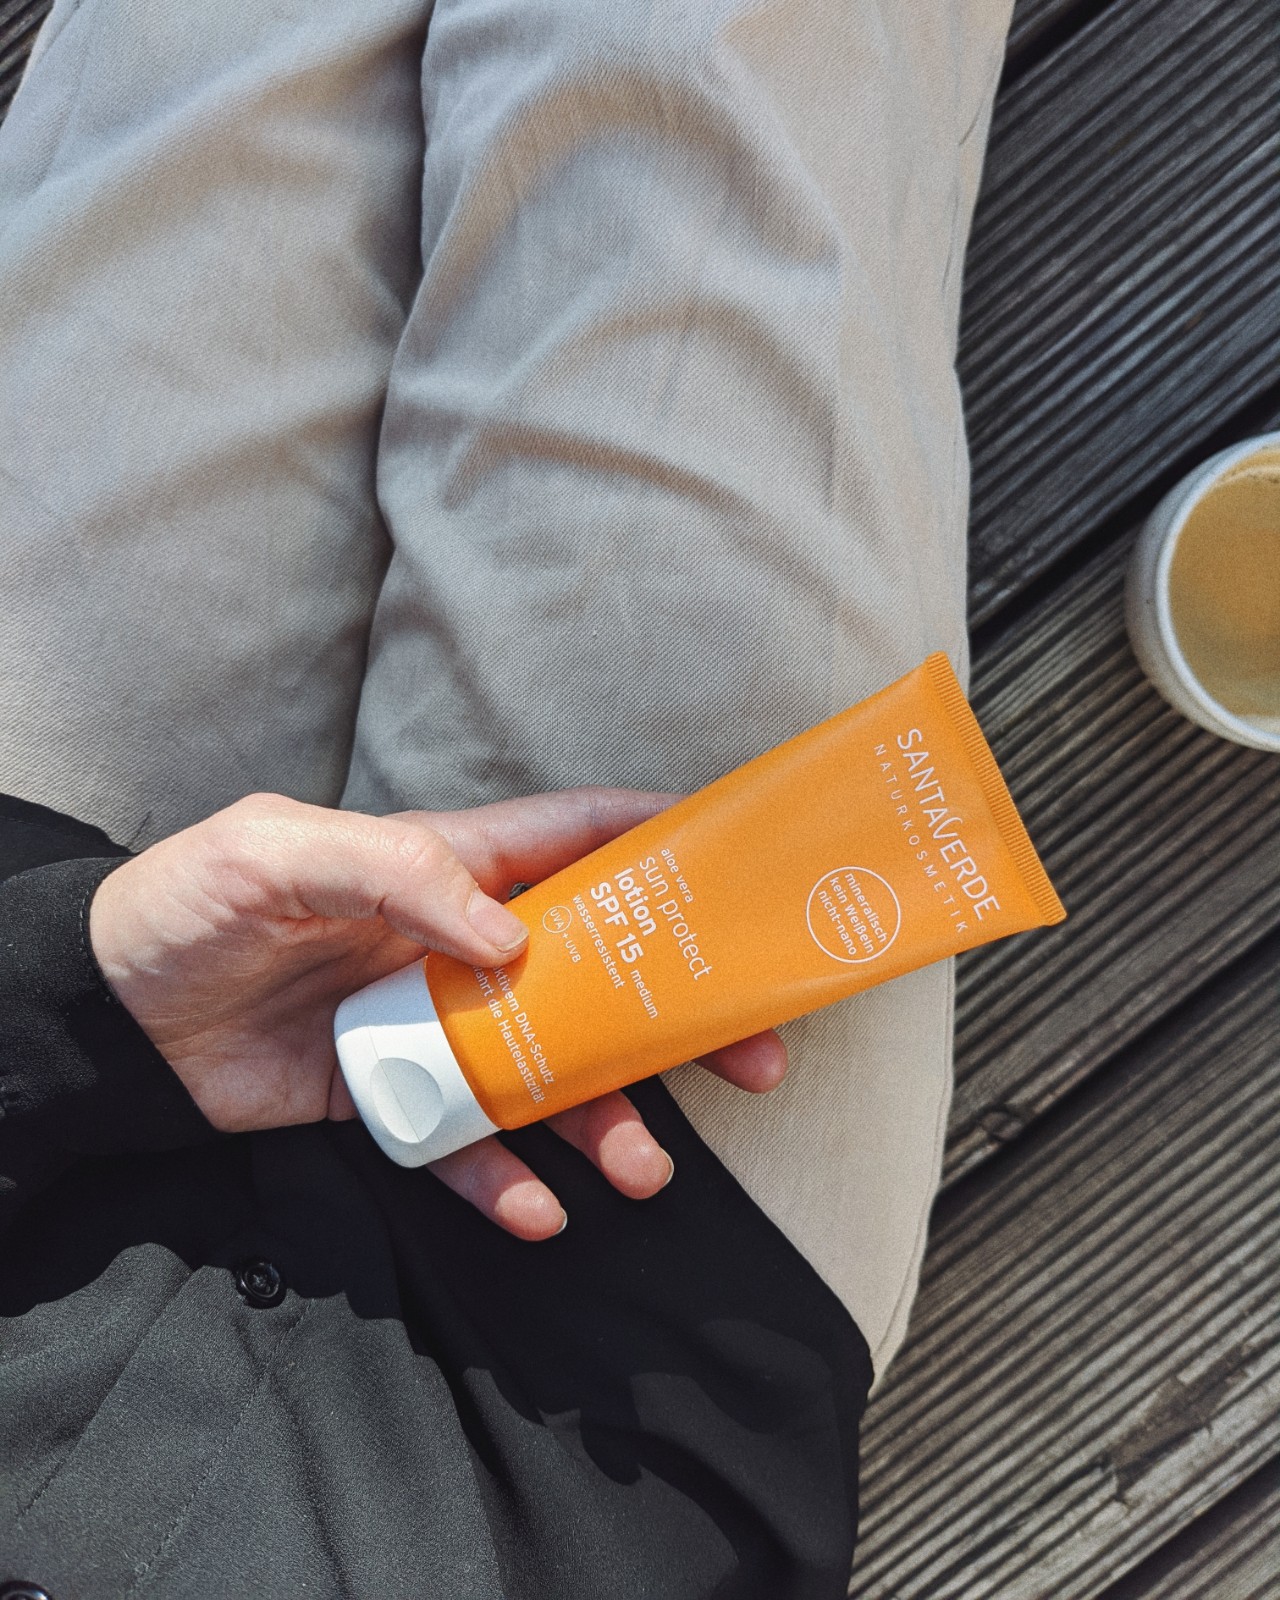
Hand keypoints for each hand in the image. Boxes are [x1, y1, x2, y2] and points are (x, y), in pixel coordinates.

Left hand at [89, 791, 786, 1238]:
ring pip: (552, 1074)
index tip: (741, 868)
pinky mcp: (398, 1097)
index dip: (659, 843)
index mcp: (445, 866)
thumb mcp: (276, 854)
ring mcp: (436, 1026)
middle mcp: (459, 944)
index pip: (573, 839)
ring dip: (610, 1120)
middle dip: (679, 1013)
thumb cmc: (188, 907)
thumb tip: (510, 935)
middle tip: (754, 1055)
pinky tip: (540, 1211)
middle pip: (598, 973)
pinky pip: (470, 1143)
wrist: (111, 1020)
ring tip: (646, 1169)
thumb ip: (394, 873)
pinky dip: (509, 1179)